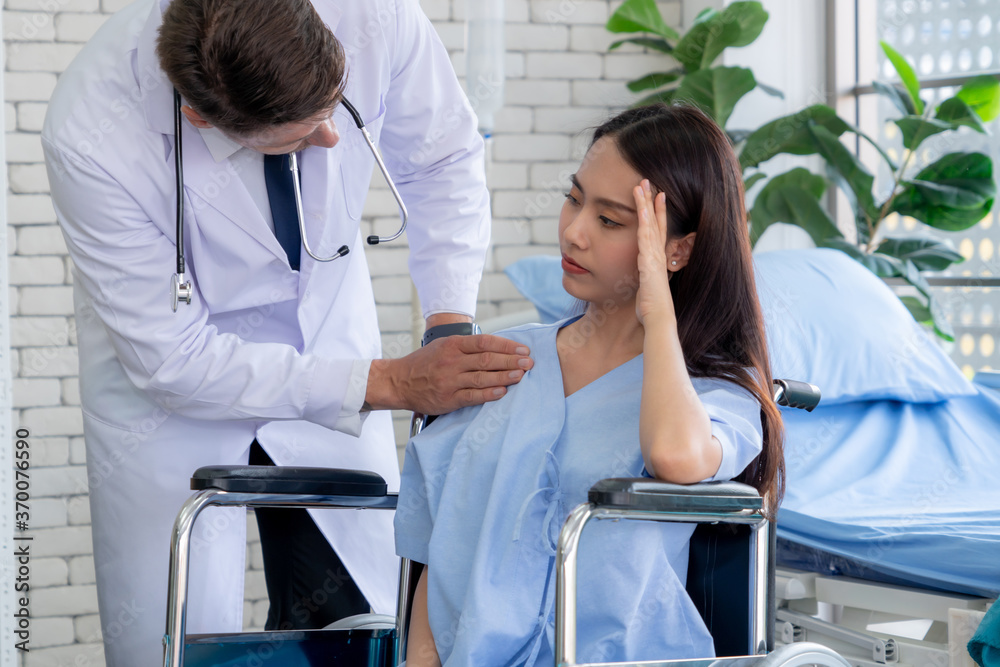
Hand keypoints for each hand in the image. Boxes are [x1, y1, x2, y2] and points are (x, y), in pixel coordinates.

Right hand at [367, 334, 533, 413]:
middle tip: (529, 362)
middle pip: (487, 359)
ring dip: (505, 376)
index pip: (485, 342)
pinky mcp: (448, 399)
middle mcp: (452, 361)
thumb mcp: (443, 346)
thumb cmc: (424, 363)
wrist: (399, 382)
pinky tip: (503, 391)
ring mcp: (450, 380)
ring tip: (522, 375)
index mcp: (452, 345)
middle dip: (511, 361)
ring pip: (482, 377)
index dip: (506, 345)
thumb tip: (497, 348)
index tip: (523, 349)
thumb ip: (466, 347)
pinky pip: (473, 396)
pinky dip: (489, 393)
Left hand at [633, 179, 674, 325]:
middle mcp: (657, 254)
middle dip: (652, 201)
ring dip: (646, 204)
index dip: (656, 213)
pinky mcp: (650, 262)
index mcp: (656, 259)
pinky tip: (642, 208)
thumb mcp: (646, 290)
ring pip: (650, 224)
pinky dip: (645, 222)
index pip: (656, 231)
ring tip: (643, 185)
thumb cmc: (651, 310)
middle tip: (649, 181)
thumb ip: (644, 280)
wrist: (659, 319)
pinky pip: (646, 238)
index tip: (656, 197)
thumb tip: (642, 280)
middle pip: (655, 221)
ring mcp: (655, 257)